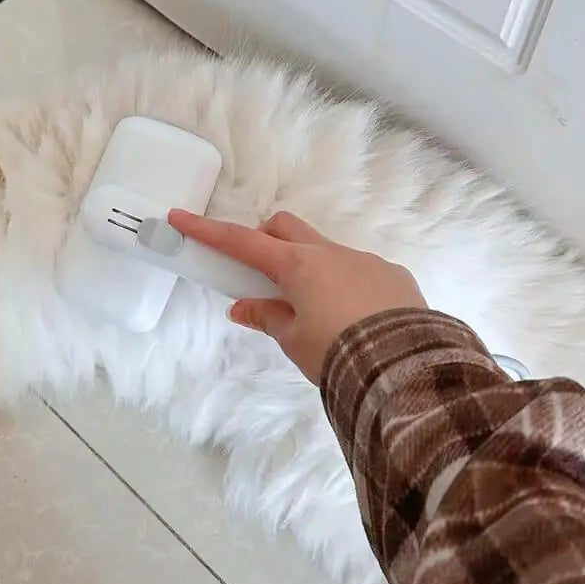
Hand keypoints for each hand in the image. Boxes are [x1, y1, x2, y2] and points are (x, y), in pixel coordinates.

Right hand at [169, 209, 426, 382]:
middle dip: (266, 241)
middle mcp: (331, 253)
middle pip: (285, 228)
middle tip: (261, 274)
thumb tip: (244, 307)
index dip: (208, 232)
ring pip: (326, 251)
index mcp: (298, 266)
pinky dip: (346, 286)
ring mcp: (366, 261)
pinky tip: (356, 321)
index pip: (242, 243)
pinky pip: (360, 272)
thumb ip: (268, 317)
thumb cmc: (338, 353)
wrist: (405, 366)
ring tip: (317, 314)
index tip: (179, 217)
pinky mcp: (394, 276)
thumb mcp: (294, 341)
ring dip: (311, 270)